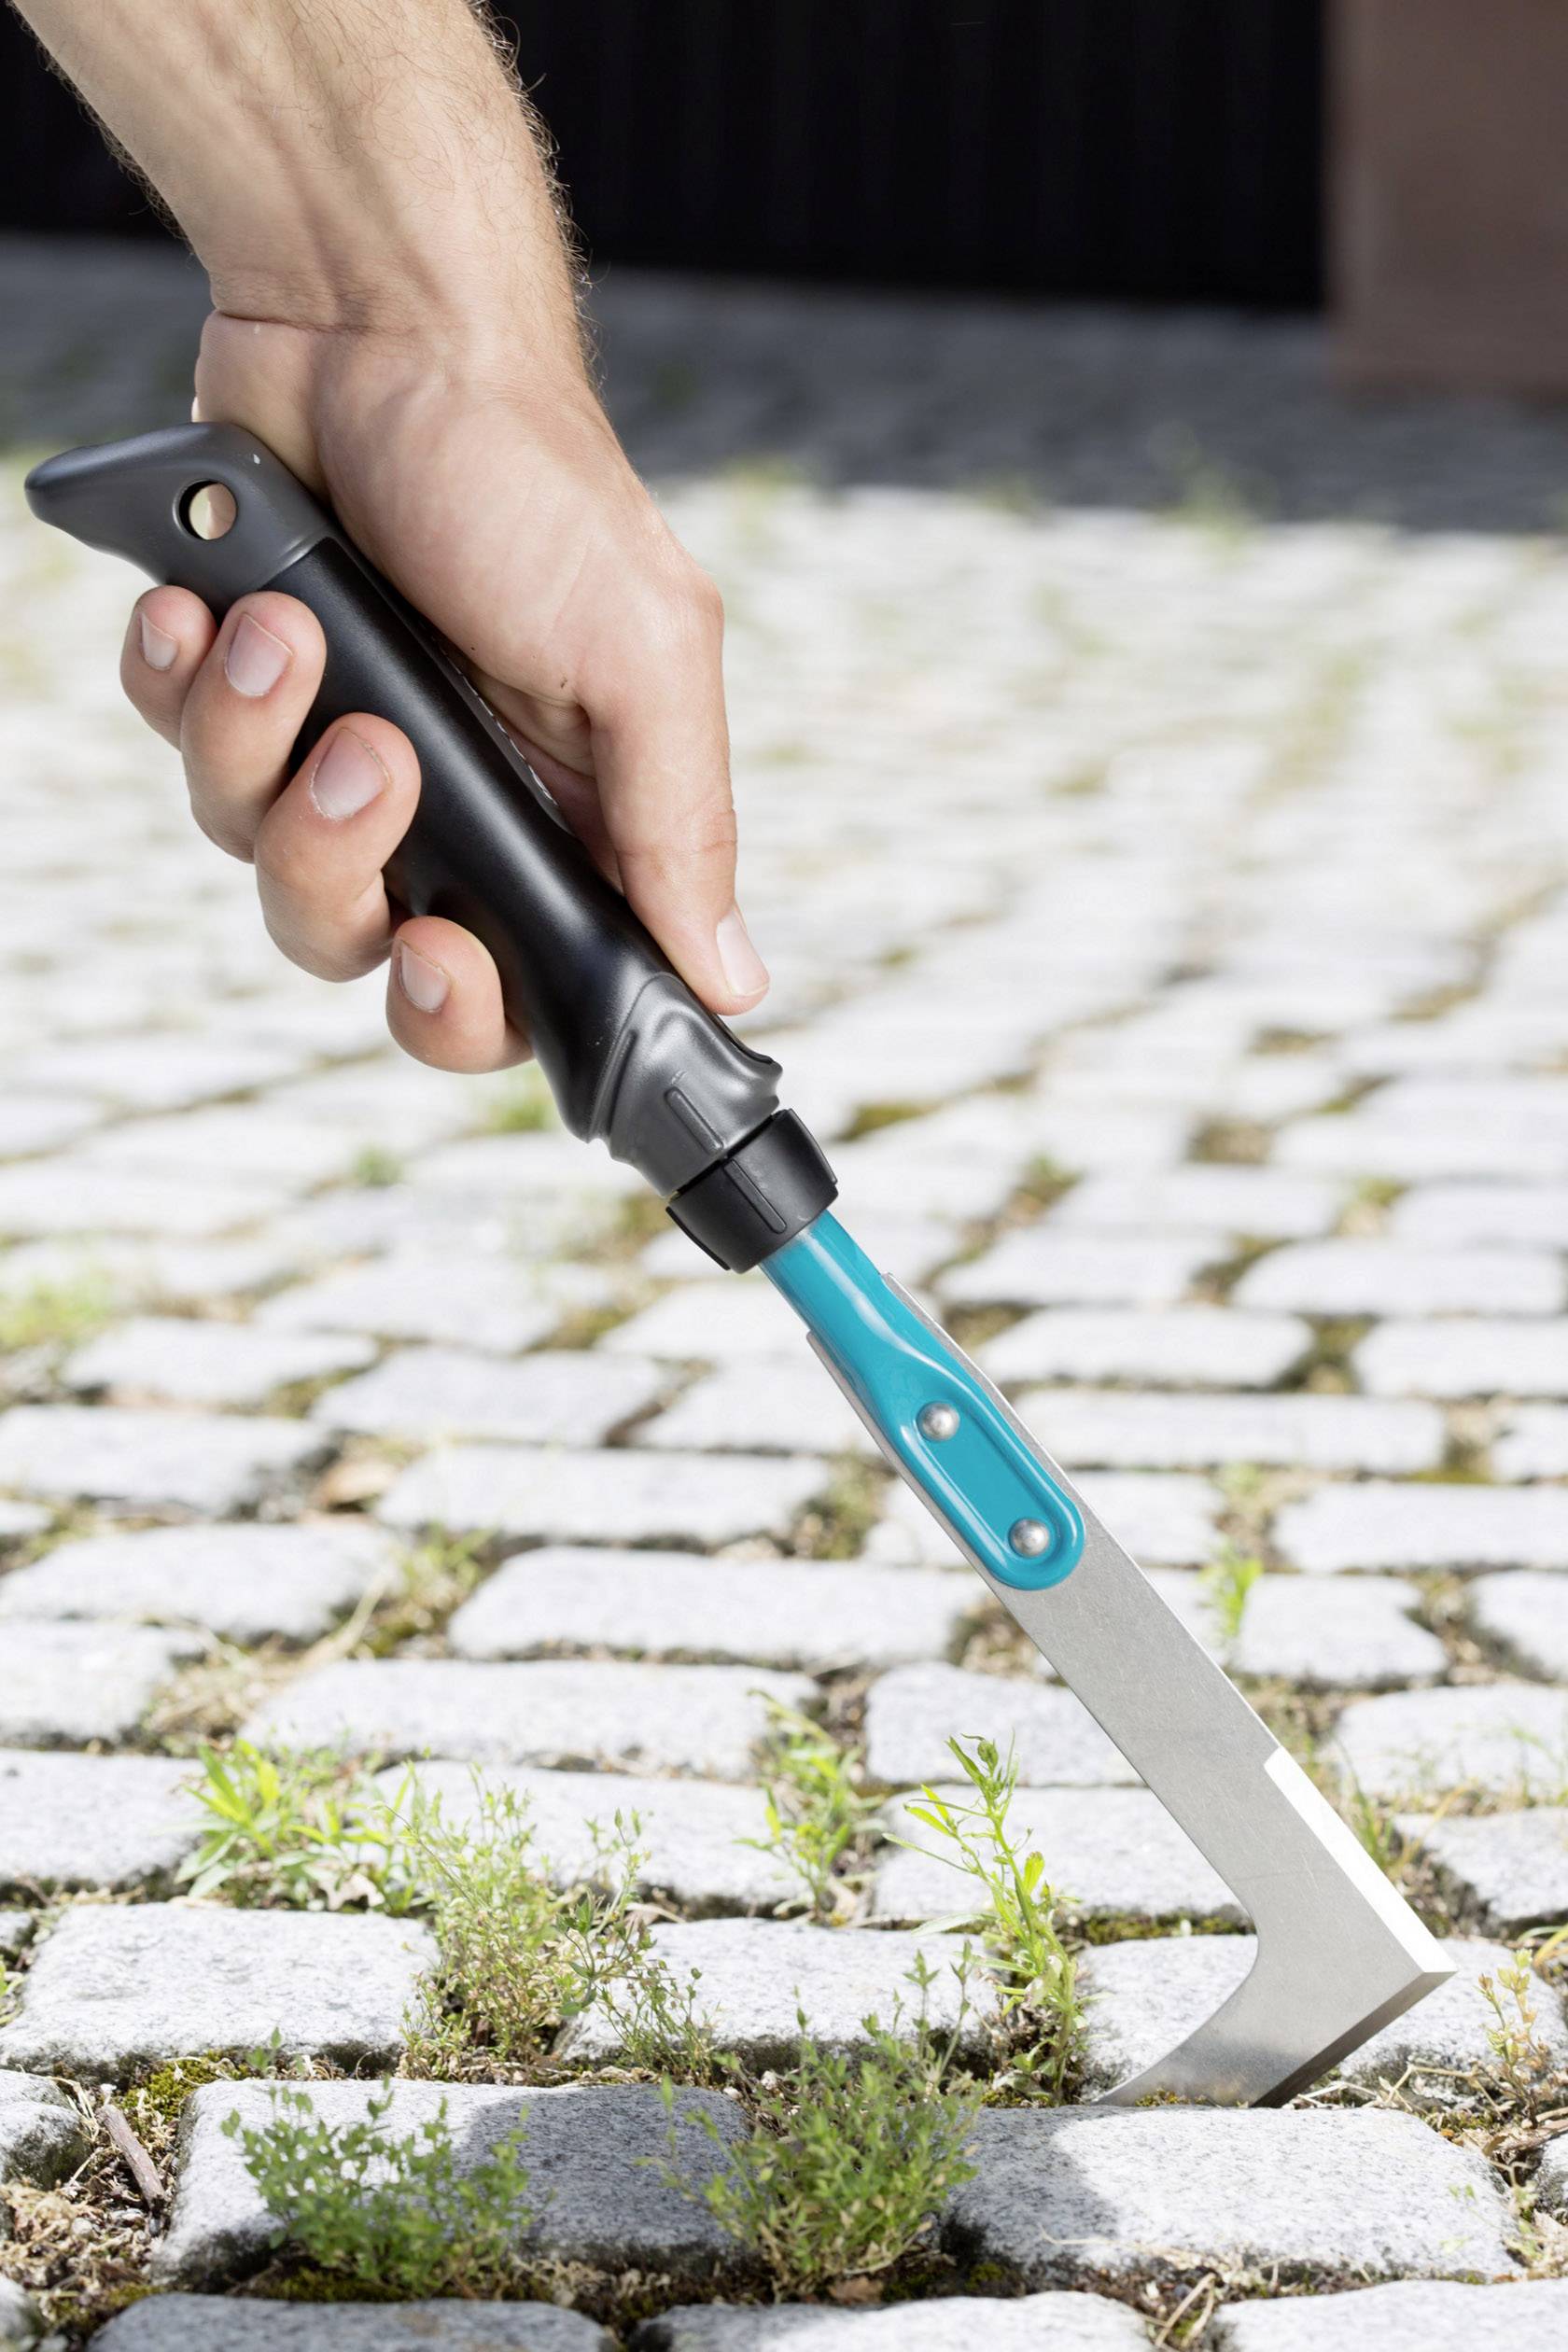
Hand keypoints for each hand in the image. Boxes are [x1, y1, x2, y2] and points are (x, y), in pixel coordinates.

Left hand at [119, 315, 767, 1071]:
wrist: (376, 320)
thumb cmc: (534, 480)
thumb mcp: (644, 654)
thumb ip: (684, 826)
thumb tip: (733, 980)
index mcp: (561, 816)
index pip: (513, 988)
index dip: (462, 1008)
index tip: (442, 952)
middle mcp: (446, 802)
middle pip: (358, 942)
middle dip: (334, 867)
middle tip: (366, 752)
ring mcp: (331, 745)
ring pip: (252, 851)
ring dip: (254, 746)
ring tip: (286, 624)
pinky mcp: (239, 685)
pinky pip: (179, 751)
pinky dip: (182, 684)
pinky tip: (215, 602)